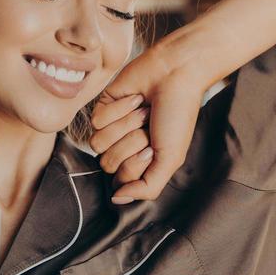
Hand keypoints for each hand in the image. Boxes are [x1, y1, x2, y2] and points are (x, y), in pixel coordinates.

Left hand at [89, 42, 211, 203]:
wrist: (175, 74)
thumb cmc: (178, 115)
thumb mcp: (171, 158)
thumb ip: (148, 187)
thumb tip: (117, 200)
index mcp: (140, 163)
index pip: (121, 180)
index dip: (136, 164)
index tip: (155, 147)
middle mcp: (123, 147)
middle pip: (107, 163)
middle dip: (132, 143)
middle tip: (150, 127)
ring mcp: (111, 127)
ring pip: (98, 142)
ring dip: (126, 125)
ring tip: (144, 112)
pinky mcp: (102, 106)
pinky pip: (97, 120)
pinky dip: (119, 108)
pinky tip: (135, 99)